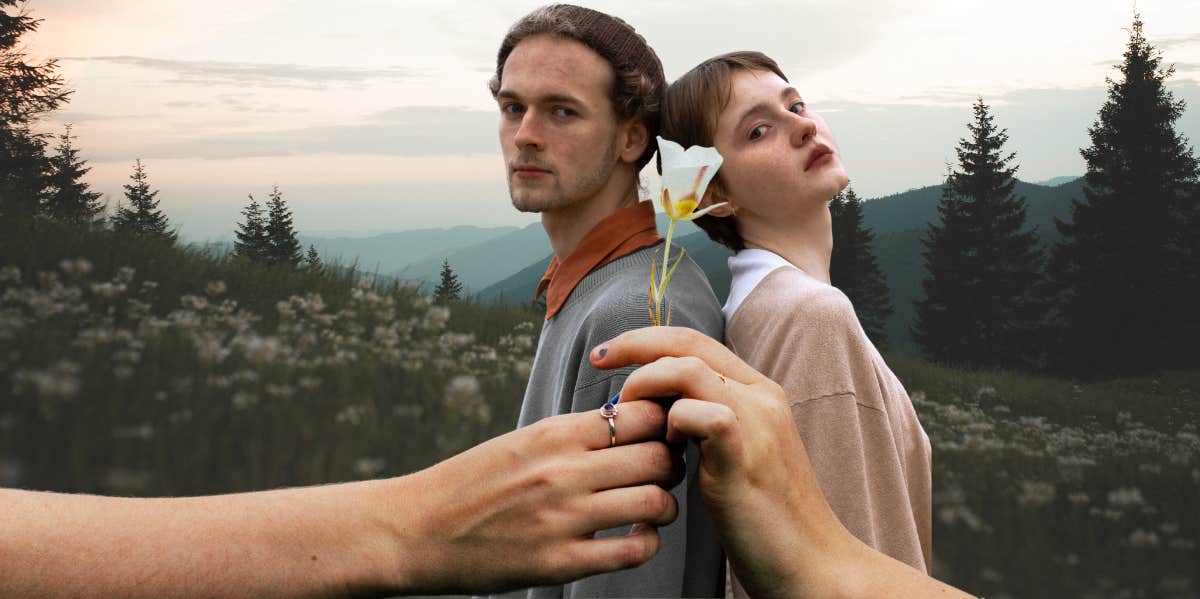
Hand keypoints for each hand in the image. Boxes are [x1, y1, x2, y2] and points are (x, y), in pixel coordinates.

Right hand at [398, 399, 683, 593]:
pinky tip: (635, 538)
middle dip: (671, 464)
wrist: (417, 529)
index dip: (663, 424)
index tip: (660, 434)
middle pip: (657, 457)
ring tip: (651, 507)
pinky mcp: (560, 562)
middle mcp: (564, 472)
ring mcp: (564, 519)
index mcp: (555, 434)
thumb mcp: (523, 440)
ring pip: (655, 503)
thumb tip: (630, 420)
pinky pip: (632, 551)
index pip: (642, 415)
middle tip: (663, 472)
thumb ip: (575, 434)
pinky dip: (647, 543)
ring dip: (664, 505)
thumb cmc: (473, 482)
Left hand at [590, 326, 844, 598]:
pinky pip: (698, 413)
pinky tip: (668, 451)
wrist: (810, 562)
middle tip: (599, 359)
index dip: (648, 340)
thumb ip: (704, 423)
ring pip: (688, 369)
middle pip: (688, 343)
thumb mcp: (733, 454)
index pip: (696, 342)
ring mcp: (757, 421)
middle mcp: (762, 396)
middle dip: (634, 345)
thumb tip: (658, 408)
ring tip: (631, 418)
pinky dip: (670, 423)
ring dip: (646, 386)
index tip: (608, 352)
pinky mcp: (745, 454)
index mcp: (759, 392)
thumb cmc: (765, 516)